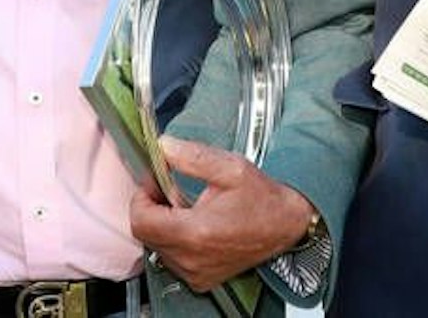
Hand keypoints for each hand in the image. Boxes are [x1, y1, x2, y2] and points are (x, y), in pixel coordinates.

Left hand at [128, 136, 313, 292]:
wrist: (286, 225)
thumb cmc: (261, 197)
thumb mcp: (230, 168)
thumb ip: (193, 156)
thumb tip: (163, 147)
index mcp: (196, 232)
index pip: (141, 221)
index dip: (141, 197)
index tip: (154, 182)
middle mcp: (192, 258)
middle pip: (147, 234)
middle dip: (152, 208)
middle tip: (169, 189)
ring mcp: (196, 273)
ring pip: (158, 247)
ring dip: (163, 225)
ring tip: (186, 207)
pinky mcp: (202, 279)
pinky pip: (173, 260)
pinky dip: (175, 241)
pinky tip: (193, 226)